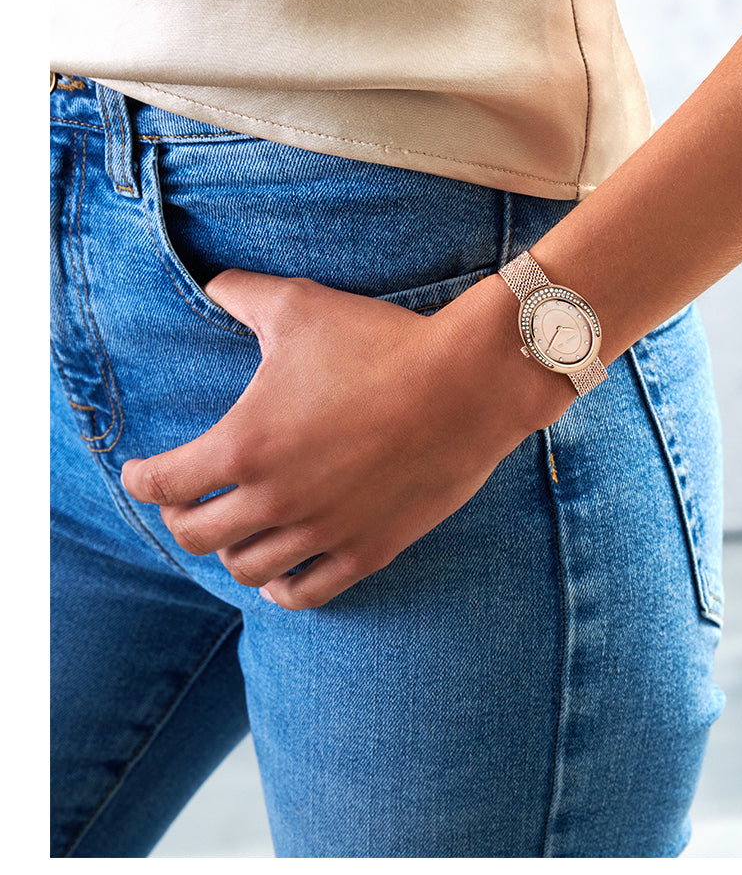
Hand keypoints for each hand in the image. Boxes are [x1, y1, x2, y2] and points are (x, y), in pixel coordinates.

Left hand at [121, 269, 572, 608]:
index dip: (140, 480)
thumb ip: (241, 294)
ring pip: (247, 570)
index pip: (162, 486)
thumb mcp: (301, 306)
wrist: (468, 383)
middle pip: (196, 537)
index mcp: (244, 447)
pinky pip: (307, 592)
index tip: (141, 473)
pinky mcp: (368, 550)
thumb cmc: (380, 343)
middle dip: (181, 519)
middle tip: (188, 503)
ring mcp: (323, 532)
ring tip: (237, 535)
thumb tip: (210, 282)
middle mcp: (275, 501)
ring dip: (231, 552)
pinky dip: (282, 589)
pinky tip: (280, 576)